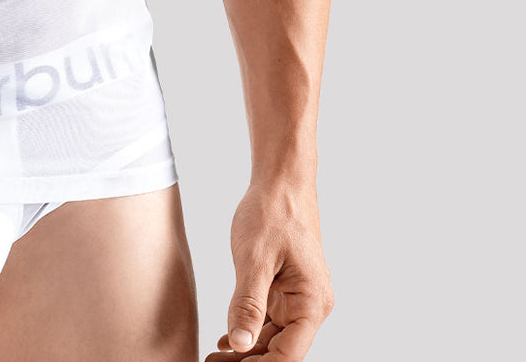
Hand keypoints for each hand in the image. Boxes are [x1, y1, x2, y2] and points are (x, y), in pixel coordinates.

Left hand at [204, 178, 333, 360]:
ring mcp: (299, 298)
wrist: (280, 181)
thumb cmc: (272, 212)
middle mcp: (310, 305)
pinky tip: (225, 341)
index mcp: (312, 302)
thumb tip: (240, 343)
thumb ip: (248, 304)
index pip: (288, 355)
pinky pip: (268, 321)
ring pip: (273, 338)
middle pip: (280, 350)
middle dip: (248, 361)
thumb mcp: (254, 259)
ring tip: (213, 358)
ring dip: (246, 350)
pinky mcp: (285, 289)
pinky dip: (249, 331)